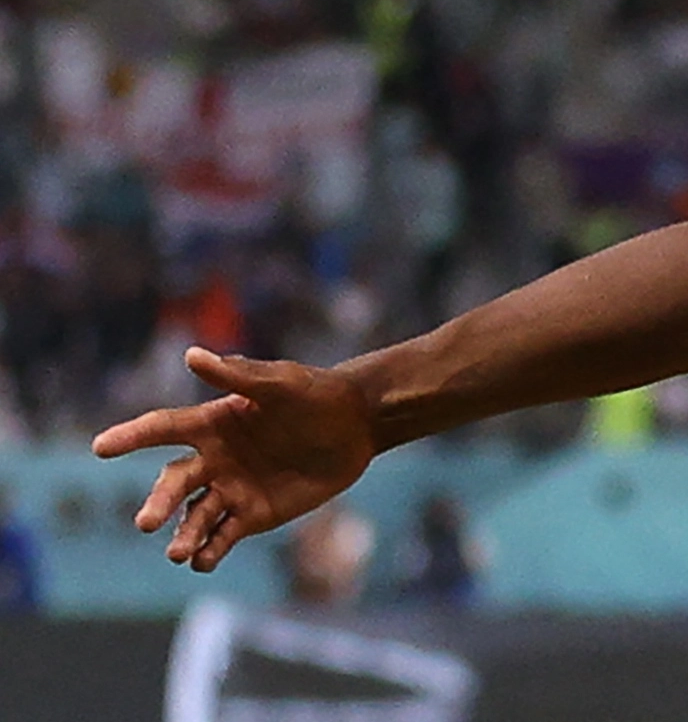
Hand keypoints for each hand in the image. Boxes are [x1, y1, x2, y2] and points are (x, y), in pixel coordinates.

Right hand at [90, 347, 378, 572]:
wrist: (357, 426)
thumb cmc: (316, 395)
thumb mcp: (280, 383)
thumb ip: (237, 376)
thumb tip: (192, 354)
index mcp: (212, 423)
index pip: (163, 429)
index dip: (131, 436)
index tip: (101, 447)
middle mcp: (213, 459)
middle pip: (174, 483)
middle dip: (159, 503)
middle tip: (147, 522)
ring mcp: (230, 489)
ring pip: (195, 517)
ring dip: (183, 535)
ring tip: (178, 553)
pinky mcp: (252, 515)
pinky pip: (223, 537)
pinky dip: (210, 551)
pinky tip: (203, 562)